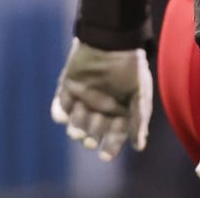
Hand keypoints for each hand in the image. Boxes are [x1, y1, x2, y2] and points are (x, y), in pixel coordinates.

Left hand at [51, 39, 151, 160]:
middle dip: (90, 137)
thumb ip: (138, 121)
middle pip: (94, 129)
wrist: (112, 42)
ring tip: (76, 132)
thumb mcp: (140, 97)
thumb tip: (138, 147)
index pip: (115, 135)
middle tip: (88, 141)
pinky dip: (59, 111)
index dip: (110, 147)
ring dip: (76, 127)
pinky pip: (62, 102)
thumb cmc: (130, 70)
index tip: (104, 157)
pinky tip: (60, 117)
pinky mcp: (69, 84)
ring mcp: (85, 95)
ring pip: (77, 118)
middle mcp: (102, 106)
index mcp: (121, 111)